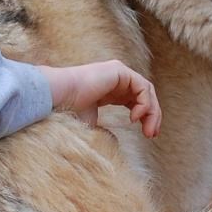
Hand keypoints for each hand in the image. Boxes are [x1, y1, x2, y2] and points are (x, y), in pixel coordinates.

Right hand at [37, 60, 160, 137]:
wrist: (60, 96)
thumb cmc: (68, 110)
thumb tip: (115, 141)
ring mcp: (118, 72)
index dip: (145, 116)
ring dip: (152, 112)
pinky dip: (144, 104)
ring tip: (147, 131)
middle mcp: (116, 79)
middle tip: (152, 135)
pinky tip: (134, 118)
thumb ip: (104, 128)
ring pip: (147, 91)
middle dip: (152, 116)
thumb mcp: (91, 122)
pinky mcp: (119, 70)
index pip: (136, 100)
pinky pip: (142, 87)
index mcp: (111, 89)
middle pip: (145, 95)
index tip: (148, 134)